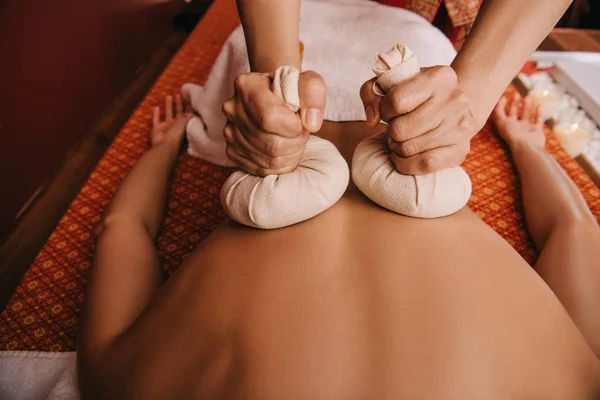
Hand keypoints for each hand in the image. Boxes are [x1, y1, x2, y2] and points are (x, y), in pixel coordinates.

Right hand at [151, 95, 192, 146]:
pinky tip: (156, 107)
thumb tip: (194, 112)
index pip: (187, 114)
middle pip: (178, 112)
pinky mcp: (157, 128)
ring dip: (168, 106)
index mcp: (183, 124)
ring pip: (168, 113)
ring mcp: (166, 127)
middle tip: (178, 94)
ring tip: (168, 96)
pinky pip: (156, 120)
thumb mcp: (184, 123)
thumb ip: (188, 117)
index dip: (188, 106)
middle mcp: (175, 125)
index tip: (189, 98)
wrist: (165, 146)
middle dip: (178, 104)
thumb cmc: (176, 135)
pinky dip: (156, 114)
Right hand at [222, 70, 325, 175]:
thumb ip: (313, 95)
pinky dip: (281, 164)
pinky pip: (262, 169)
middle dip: (296, 142)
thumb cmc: (292, 88)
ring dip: (291, 153)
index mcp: (247, 85)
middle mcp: (233, 109)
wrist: (275, 96)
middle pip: (271, 143)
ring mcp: (230, 132)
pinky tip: (285, 149)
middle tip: (301, 131)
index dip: (293, 127)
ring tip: (294, 138)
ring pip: (269, 159)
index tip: (302, 121)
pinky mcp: (233, 151)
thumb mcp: (308, 82)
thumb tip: (311, 123)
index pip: (269, 118)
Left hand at [361, 66, 479, 174]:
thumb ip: (372, 92)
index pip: (396, 101)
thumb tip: (372, 119)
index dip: (385, 111)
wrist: (460, 110)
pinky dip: (407, 164)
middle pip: (400, 129)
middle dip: (391, 132)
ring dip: (397, 148)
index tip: (390, 112)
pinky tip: (406, 157)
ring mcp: (460, 126)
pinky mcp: (460, 150)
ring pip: (409, 148)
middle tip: (397, 129)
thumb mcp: (393, 83)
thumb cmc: (420, 96)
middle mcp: (454, 99)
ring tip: (403, 140)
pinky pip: (425, 164)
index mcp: (438, 76)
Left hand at [492, 94, 544, 148]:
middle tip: (516, 94)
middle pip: (514, 114)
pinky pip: (538, 120)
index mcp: (506, 126)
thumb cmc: (512, 133)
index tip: (504, 97)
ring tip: (527, 97)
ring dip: (526, 107)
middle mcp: (515, 127)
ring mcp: (526, 129)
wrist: (527, 146)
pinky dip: (539, 113)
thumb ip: (498, 111)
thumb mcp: (502, 121)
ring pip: (526, 116)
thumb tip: (498, 101)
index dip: (502, 106)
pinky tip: (539, 105)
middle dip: (514, 104)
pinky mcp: (536, 131)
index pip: (502, 114)